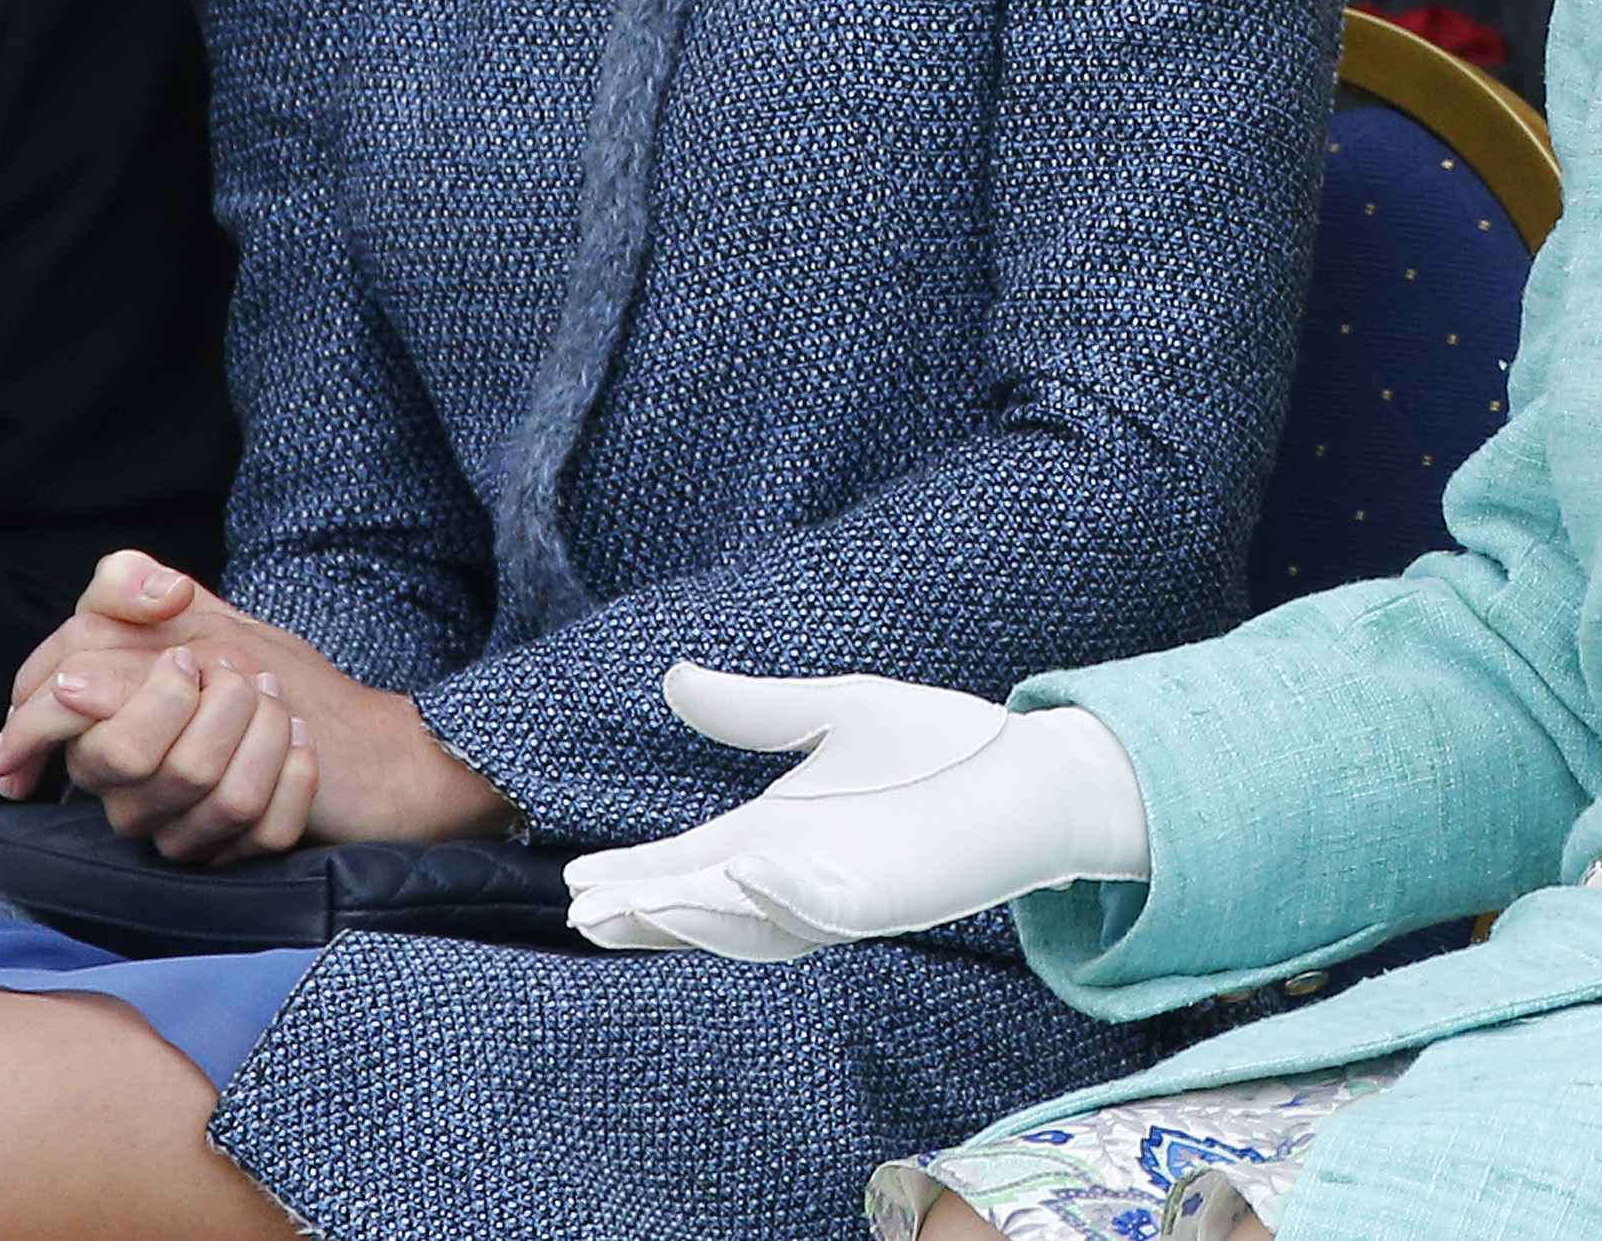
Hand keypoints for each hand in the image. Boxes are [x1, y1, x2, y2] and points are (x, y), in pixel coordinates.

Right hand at [0, 550, 514, 847]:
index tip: (182, 663)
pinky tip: (306, 748)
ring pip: (209, 794)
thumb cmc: (250, 666)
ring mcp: (175, 831)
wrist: (349, 729)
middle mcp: (123, 792)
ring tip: (280, 703)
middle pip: (134, 756)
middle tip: (245, 677)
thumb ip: (129, 584)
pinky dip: (297, 775)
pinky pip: (261, 830)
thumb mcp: (185, 609)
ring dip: (266, 730)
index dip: (106, 686)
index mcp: (92, 730)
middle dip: (212, 698)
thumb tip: (154, 593)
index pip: (48, 718)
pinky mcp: (234, 857)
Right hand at [565, 668, 1150, 960]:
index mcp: (773, 834)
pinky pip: (826, 910)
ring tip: (642, 900)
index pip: (686, 865)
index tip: (574, 879)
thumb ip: (756, 710)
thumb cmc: (936, 747)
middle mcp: (796, 874)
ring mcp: (840, 892)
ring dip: (700, 917)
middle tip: (584, 911)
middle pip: (704, 909)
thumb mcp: (832, 713)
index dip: (633, 876)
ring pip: (753, 924)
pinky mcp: (889, 900)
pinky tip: (747, 870)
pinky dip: (783, 896)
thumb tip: (674, 677)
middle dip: (646, 912)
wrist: (1027, 770)